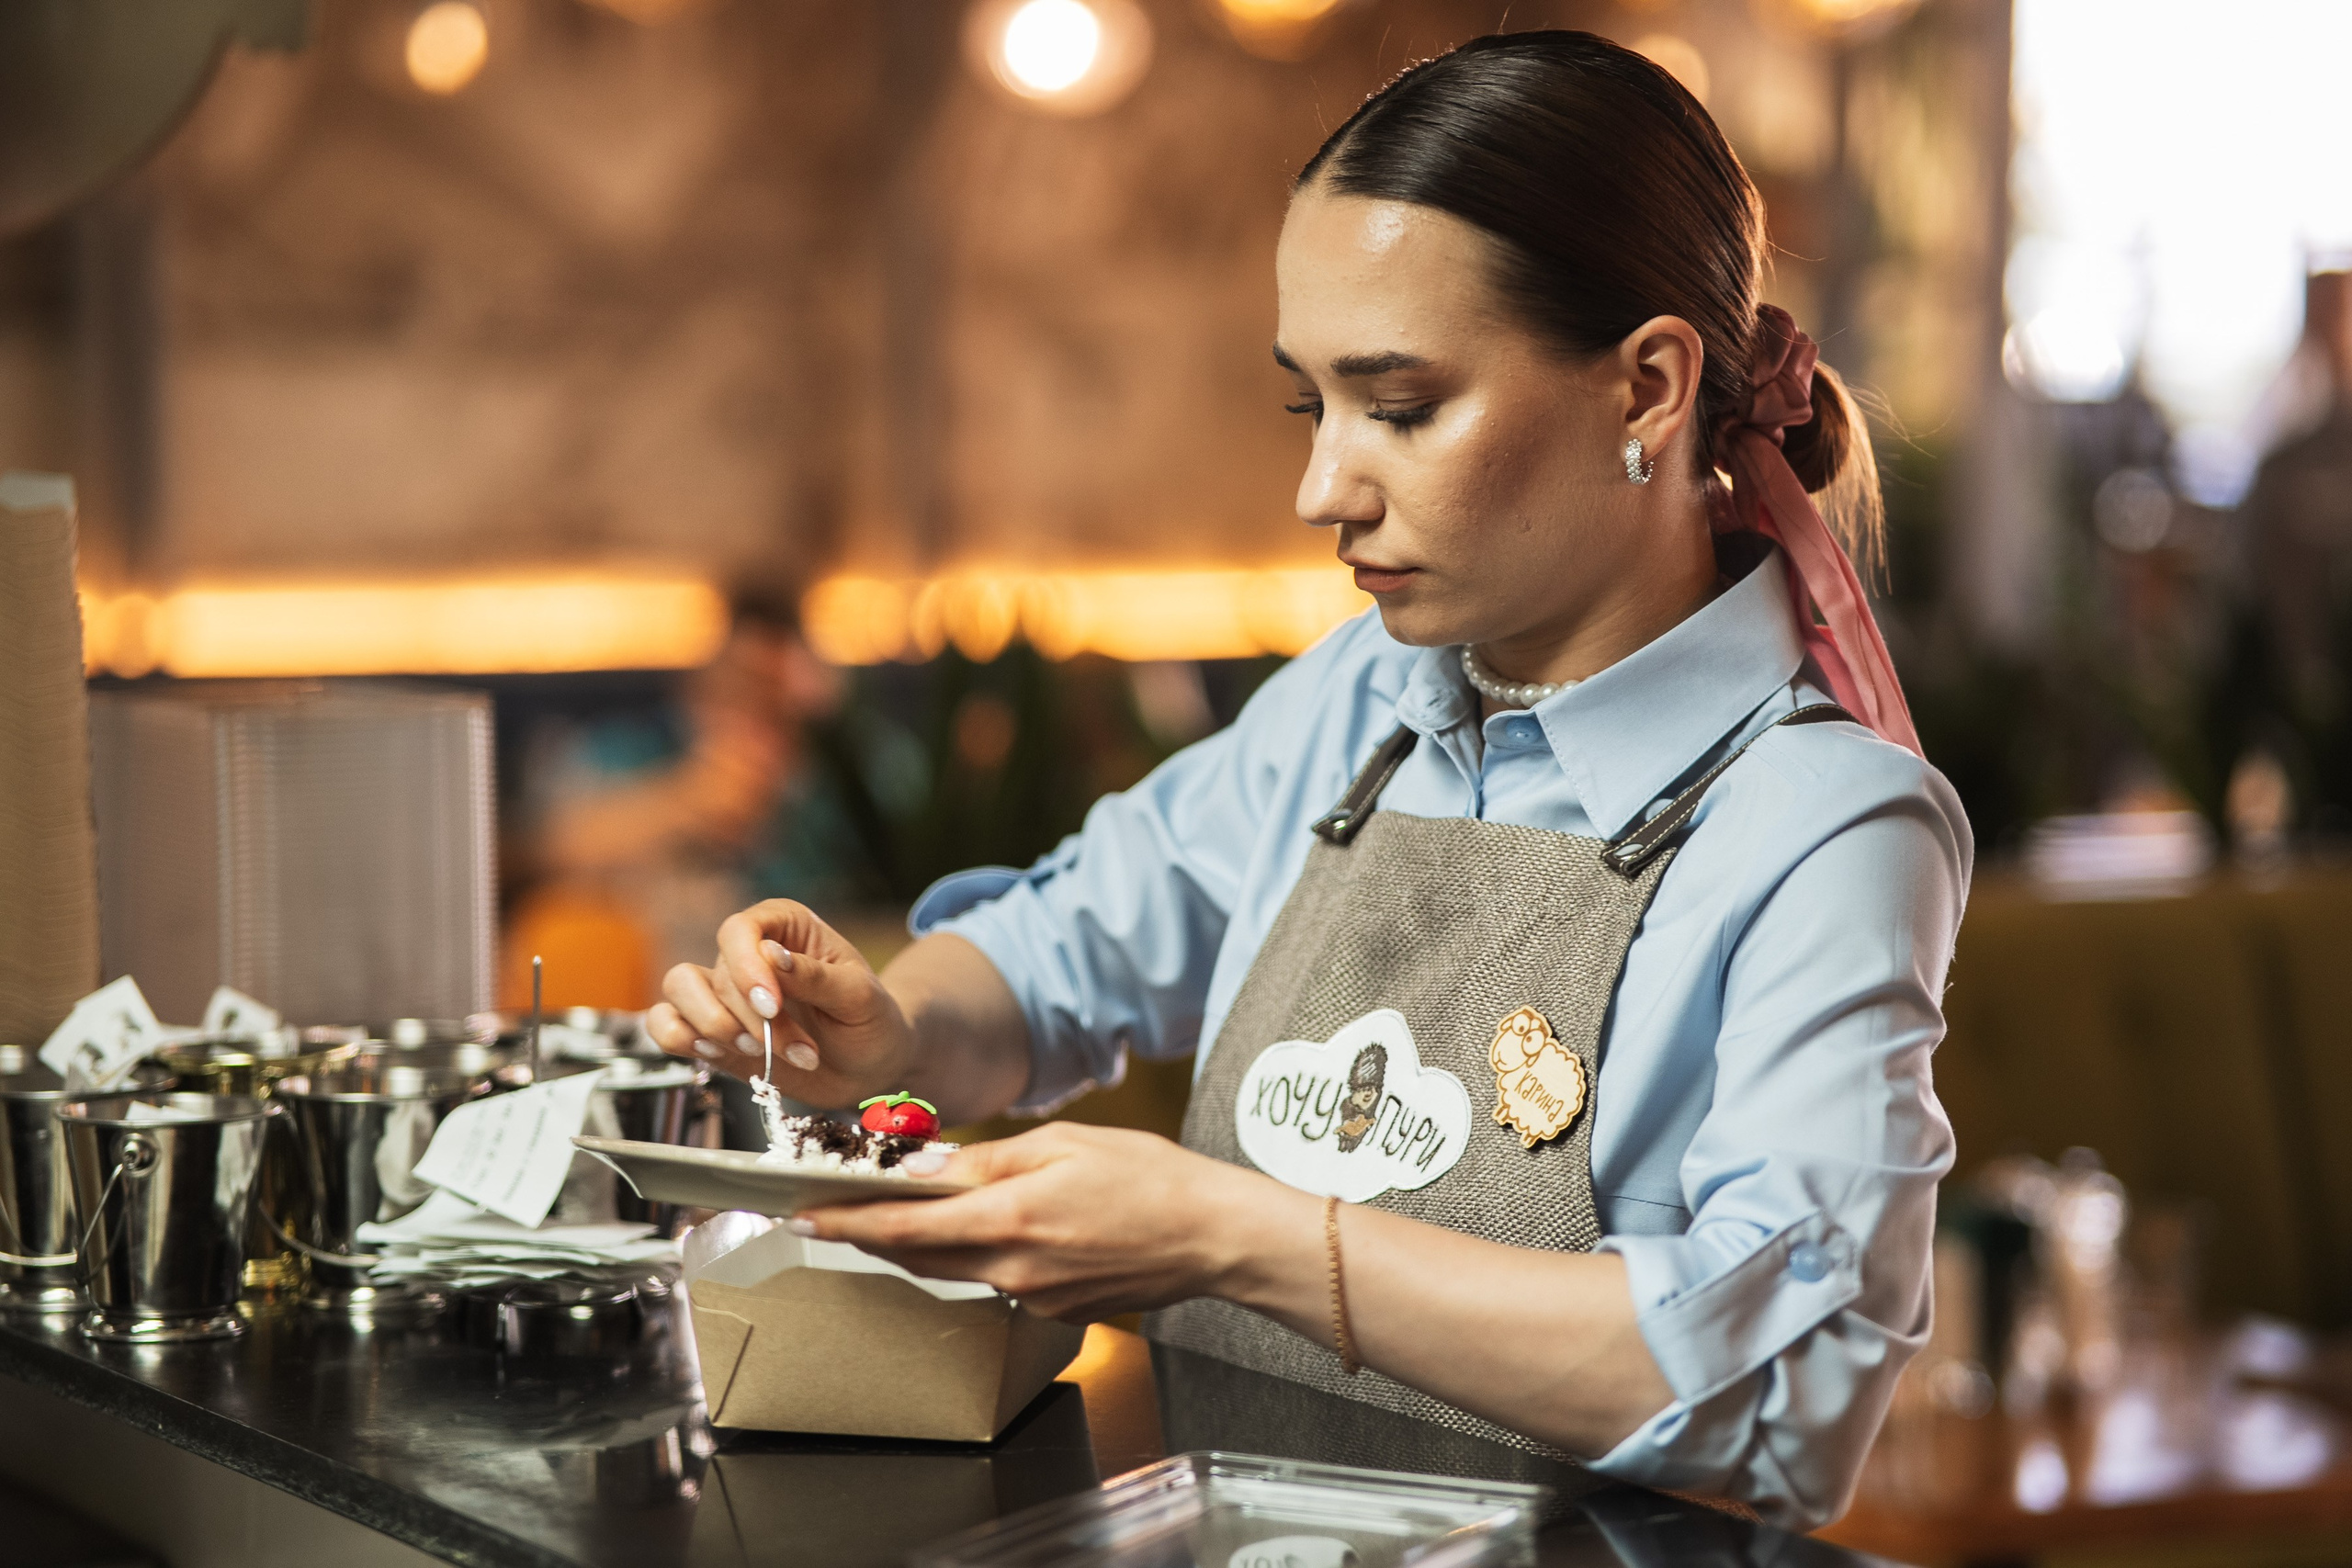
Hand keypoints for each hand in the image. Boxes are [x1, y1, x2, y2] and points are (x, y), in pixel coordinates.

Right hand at [645, 899, 915, 1107]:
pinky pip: (666, 1023)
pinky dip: (678, 1039)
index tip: (772, 1006)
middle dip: (753, 1020)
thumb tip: (770, 955)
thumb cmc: (870, 1020)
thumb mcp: (858, 996)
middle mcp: (747, 953)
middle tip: (796, 1050)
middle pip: (718, 973)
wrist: (869, 1064)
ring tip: (758, 1054)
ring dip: (713, 1027)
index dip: (747, 968)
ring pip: (679, 988)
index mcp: (784, 926)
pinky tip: (714, 1054)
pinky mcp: (711, 1031)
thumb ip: (814, 976)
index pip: (740, 930)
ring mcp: (725, 993)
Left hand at [794, 1122, 1315, 1321]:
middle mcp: (1014, 1270)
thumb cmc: (1151, 1178)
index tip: (804, 1216)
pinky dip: (983, 1254)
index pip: (905, 1227)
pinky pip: (999, 1281)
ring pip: (957, 1270)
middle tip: (837, 1211)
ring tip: (907, 1212)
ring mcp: (1033, 1298)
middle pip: (919, 1256)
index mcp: (1012, 1218)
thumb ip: (988, 1159)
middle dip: (874, 1234)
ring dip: (927, 1244)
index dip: (847, 1224)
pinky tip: (1001, 1227)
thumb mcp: (1065, 1143)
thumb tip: (926, 1169)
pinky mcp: (1053, 1311)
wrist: (1212, 1237)